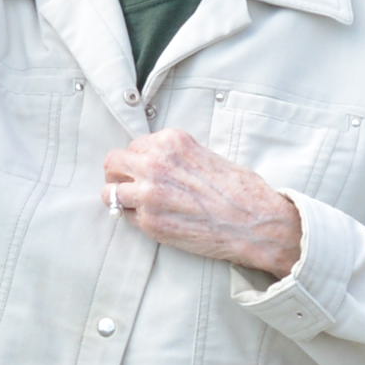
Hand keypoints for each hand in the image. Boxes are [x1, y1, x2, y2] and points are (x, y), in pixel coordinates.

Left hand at [104, 128, 304, 276]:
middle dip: (118, 175)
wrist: (255, 223)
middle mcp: (156, 163)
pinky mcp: (150, 222)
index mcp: (171, 142)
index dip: (139, 161)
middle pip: (113, 163)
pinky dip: (135, 219)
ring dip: (119, 198)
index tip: (146, 172)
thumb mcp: (205, 155)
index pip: (134, 145)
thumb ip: (176, 156)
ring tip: (134, 206)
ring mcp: (150, 194)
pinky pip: (126, 217)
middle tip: (128, 186)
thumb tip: (156, 164)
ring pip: (109, 192)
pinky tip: (154, 220)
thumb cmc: (239, 191)